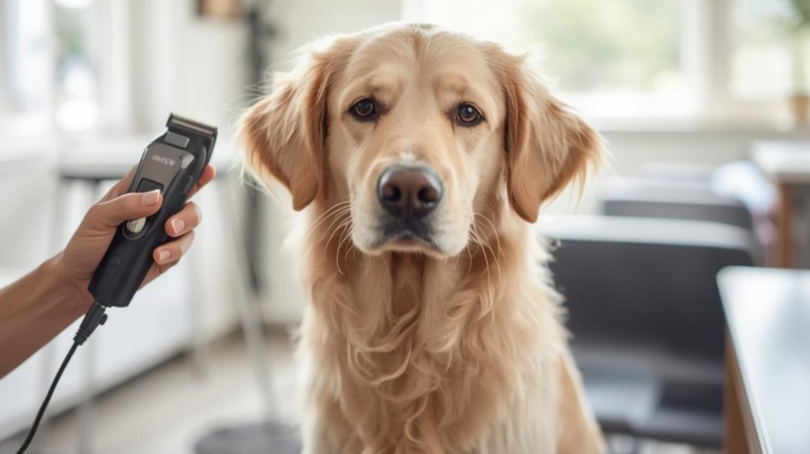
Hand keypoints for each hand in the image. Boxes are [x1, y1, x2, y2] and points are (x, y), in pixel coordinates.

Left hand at [56, 165, 215, 301]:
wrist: (81, 281)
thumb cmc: (85, 244)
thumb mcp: (97, 217)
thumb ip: (126, 204)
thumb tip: (155, 197)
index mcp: (137, 193)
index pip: (165, 174)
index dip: (187, 168)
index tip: (203, 167)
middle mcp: (154, 211)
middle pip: (186, 200)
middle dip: (188, 211)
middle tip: (171, 223)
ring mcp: (161, 233)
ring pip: (189, 225)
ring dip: (182, 232)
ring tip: (161, 244)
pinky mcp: (165, 254)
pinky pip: (181, 250)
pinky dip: (173, 252)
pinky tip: (156, 256)